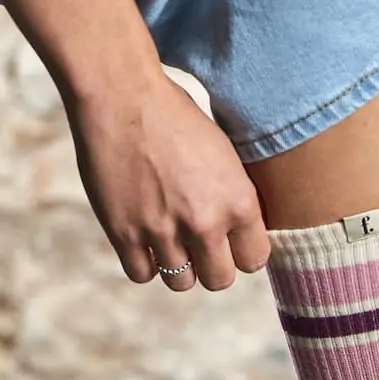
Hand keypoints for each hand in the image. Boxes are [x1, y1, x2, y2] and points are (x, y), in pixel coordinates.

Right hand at [65, 71, 269, 291]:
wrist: (123, 96)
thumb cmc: (179, 119)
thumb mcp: (227, 158)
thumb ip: (236, 201)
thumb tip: (242, 236)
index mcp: (239, 203)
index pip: (255, 260)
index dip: (243, 253)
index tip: (231, 241)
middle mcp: (205, 224)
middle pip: (220, 280)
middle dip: (213, 266)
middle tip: (201, 245)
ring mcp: (163, 231)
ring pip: (181, 283)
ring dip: (178, 266)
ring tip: (171, 238)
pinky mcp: (123, 233)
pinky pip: (142, 274)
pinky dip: (144, 262)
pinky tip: (145, 238)